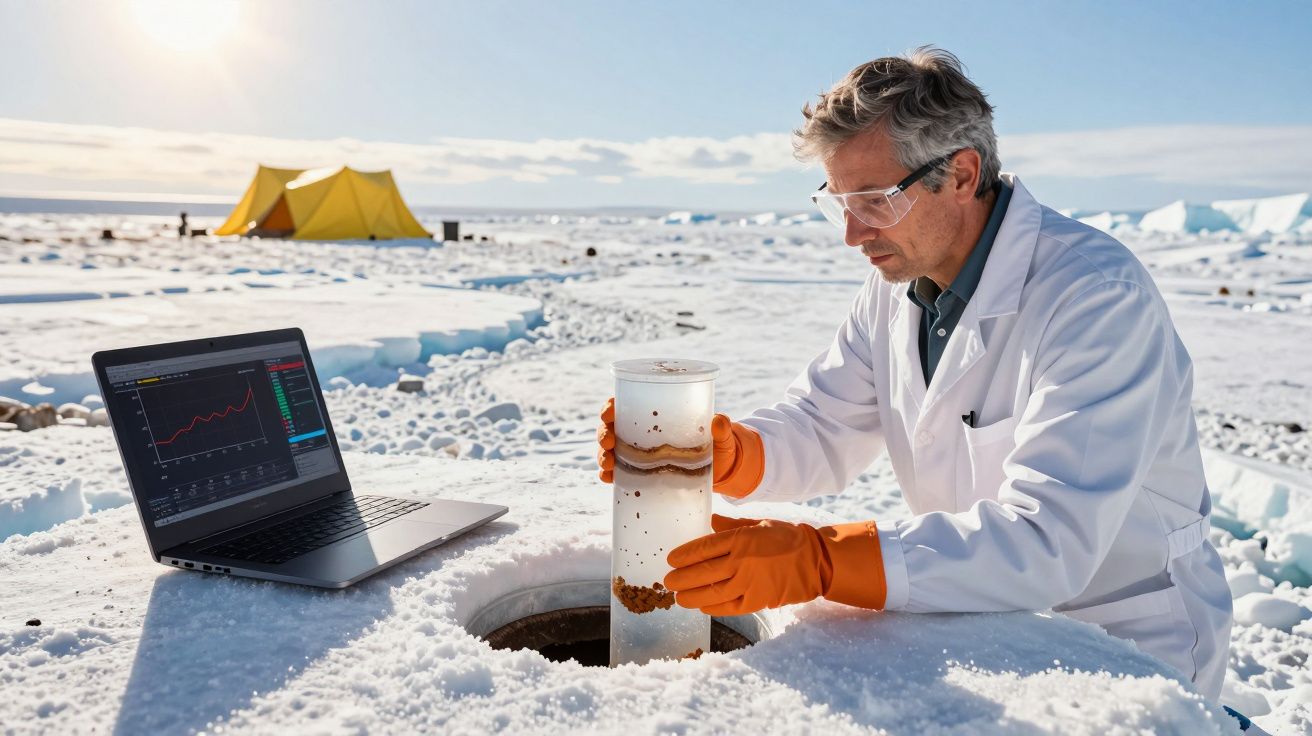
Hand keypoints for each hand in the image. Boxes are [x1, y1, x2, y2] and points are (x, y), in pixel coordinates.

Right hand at [596, 398, 764, 497]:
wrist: (720, 469)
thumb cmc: (719, 444)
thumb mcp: (721, 436)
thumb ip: (721, 429)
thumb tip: (719, 421)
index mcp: (656, 415)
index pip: (625, 405)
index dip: (611, 407)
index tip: (609, 412)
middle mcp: (641, 433)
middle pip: (612, 428)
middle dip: (604, 434)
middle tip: (609, 442)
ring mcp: (639, 454)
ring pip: (611, 451)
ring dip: (603, 456)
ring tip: (608, 464)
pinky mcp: (641, 474)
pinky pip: (618, 474)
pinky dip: (610, 476)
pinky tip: (608, 479)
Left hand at [662, 513, 886, 615]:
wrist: (816, 561)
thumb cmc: (787, 538)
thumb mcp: (759, 523)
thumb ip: (732, 525)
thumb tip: (711, 521)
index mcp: (741, 539)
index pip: (703, 548)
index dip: (684, 556)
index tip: (671, 559)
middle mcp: (742, 562)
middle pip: (702, 573)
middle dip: (680, 579)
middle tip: (668, 581)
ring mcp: (749, 584)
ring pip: (710, 593)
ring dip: (691, 596)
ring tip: (679, 597)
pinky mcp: (757, 601)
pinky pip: (728, 607)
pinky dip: (712, 607)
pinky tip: (702, 605)